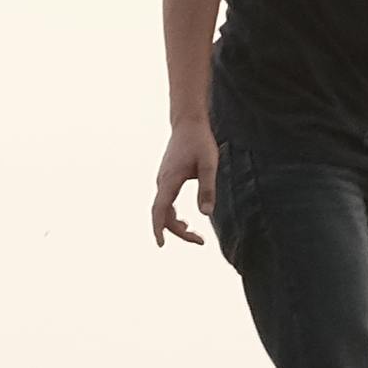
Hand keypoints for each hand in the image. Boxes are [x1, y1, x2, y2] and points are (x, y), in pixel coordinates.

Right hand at [150, 120, 218, 246]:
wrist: (188, 123)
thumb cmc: (200, 142)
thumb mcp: (209, 165)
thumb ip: (207, 188)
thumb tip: (206, 213)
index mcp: (170, 180)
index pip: (160, 210)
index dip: (158, 229)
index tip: (161, 244)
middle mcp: (162, 182)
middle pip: (163, 214)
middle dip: (178, 232)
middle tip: (200, 241)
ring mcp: (162, 180)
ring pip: (163, 210)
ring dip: (176, 226)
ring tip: (196, 236)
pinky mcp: (167, 179)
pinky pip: (165, 203)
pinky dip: (174, 216)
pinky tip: (187, 223)